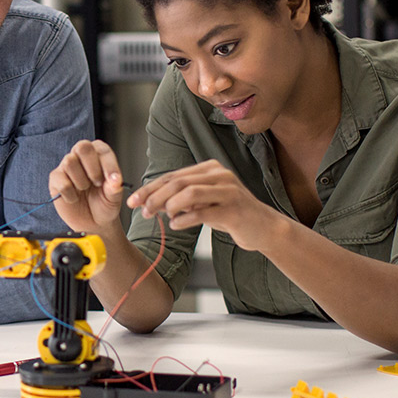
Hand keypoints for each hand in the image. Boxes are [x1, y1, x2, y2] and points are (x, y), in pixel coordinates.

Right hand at [49, 139, 125, 232]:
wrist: (92, 222)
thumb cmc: (104, 204)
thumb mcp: (114, 197)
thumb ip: (115, 187)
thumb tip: (115, 180)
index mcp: (98, 156)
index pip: (102, 149)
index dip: (108, 163)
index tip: (114, 179)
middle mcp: (81, 157)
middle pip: (82, 147)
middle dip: (92, 167)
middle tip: (98, 183)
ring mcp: (66, 167)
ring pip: (70, 162)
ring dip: (81, 181)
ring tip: (85, 190)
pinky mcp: (56, 179)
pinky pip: (61, 181)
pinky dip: (70, 194)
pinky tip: (74, 198)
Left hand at [127, 159, 280, 251]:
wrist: (264, 228)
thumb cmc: (230, 214)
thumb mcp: (205, 201)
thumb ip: (183, 198)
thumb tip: (152, 202)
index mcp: (210, 169)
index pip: (173, 176)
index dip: (150, 188)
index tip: (133, 201)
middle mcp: (219, 175)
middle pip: (178, 182)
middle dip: (154, 196)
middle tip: (142, 211)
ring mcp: (228, 191)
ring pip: (189, 193)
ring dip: (169, 206)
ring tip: (160, 217)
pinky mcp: (233, 209)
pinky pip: (202, 212)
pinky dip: (184, 219)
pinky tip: (175, 225)